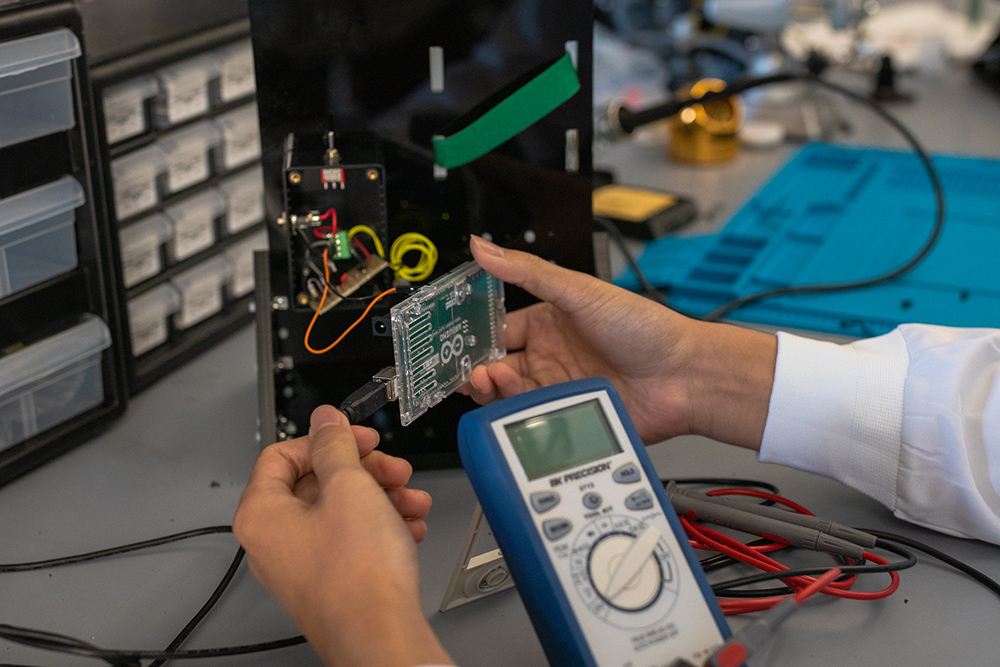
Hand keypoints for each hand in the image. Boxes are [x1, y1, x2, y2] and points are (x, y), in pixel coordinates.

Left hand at [233, 406, 451, 666]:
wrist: (382, 635)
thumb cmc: (359, 570)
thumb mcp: (349, 486)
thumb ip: (335, 444)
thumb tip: (323, 418)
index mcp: (262, 513)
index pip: (281, 455)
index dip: (325, 440)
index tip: (360, 438)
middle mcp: (274, 540)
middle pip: (317, 481)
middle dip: (365, 471)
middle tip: (395, 470)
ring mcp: (302, 564)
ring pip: (341, 510)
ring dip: (382, 497)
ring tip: (413, 502)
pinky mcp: (330, 582)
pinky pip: (352, 539)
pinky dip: (382, 527)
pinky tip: (410, 527)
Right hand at [463, 236, 776, 448]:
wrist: (683, 377)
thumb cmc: (644, 328)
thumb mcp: (579, 291)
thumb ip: (526, 270)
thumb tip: (482, 246)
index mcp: (549, 321)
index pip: (498, 328)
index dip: (473, 334)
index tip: (450, 338)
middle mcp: (550, 355)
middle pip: (496, 365)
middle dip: (476, 368)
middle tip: (464, 369)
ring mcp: (558, 388)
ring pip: (507, 395)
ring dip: (492, 389)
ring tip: (490, 380)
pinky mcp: (567, 417)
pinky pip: (530, 419)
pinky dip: (515, 413)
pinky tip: (515, 403)